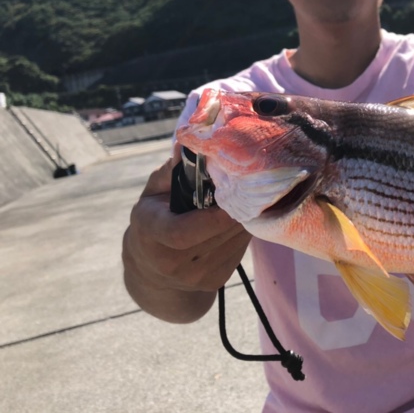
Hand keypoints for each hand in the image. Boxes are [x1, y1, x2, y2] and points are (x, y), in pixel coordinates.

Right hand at [121, 148, 250, 322]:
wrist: (152, 273)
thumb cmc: (154, 219)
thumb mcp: (153, 193)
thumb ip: (171, 171)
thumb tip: (188, 144)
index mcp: (151, 235)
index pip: (182, 233)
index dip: (212, 216)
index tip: (230, 194)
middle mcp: (171, 262)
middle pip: (217, 234)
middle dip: (237, 208)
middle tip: (248, 185)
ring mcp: (196, 276)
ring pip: (234, 242)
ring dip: (245, 217)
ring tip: (245, 198)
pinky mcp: (215, 281)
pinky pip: (239, 250)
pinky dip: (243, 231)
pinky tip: (239, 217)